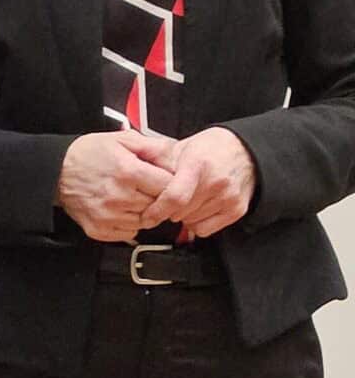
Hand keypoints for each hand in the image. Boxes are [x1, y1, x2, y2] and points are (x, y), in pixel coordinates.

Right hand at [55, 130, 176, 241]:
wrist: (56, 171)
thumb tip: (176, 155)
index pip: (169, 186)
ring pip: (145, 221)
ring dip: (144, 211)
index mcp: (128, 172)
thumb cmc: (89, 154)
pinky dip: (130, 223)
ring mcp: (108, 215)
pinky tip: (121, 209)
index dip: (170, 182)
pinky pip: (129, 233)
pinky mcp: (99, 229)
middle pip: (158, 205)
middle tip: (146, 187)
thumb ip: (152, 146)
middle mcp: (119, 196)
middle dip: (157, 197)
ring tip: (132, 197)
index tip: (163, 179)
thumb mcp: (122, 139)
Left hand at [135, 126, 257, 237]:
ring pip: (191, 222)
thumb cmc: (210, 149)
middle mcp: (216, 182)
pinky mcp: (236, 209)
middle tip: (169, 200)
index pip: (174, 197)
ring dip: (182, 216)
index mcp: (198, 165)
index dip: (156, 210)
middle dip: (168, 211)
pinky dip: (196, 223)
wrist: (245, 150)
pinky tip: (197, 208)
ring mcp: (228, 197)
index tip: (147, 216)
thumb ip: (156, 160)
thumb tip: (131, 167)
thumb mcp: (181, 147)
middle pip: (180, 212)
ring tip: (187, 200)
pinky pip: (205, 230)